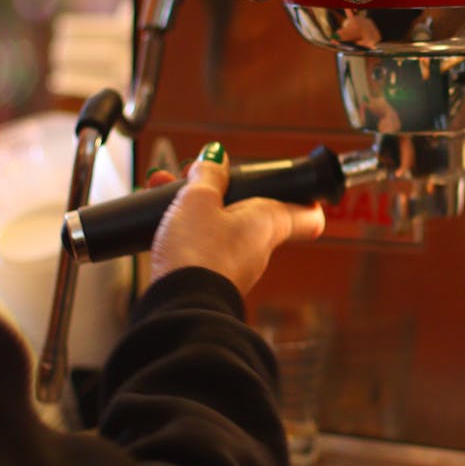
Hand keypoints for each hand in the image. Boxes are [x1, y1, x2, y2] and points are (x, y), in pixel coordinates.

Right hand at [147, 143, 325, 294]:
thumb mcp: (198, 200)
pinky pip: (204, 246)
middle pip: (252, 210)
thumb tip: (216, 156)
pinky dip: (185, 231)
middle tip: (195, 175)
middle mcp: (259, 247)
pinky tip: (158, 222)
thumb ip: (208, 175)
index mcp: (269, 222)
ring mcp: (236, 266)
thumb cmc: (198, 253)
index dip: (304, 194)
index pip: (307, 212)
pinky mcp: (212, 281)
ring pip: (222, 226)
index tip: (295, 181)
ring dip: (196, 207)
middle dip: (223, 190)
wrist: (178, 309)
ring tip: (163, 189)